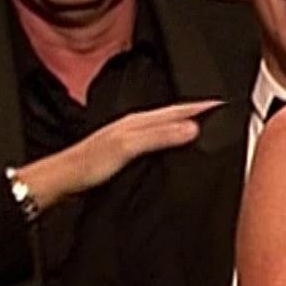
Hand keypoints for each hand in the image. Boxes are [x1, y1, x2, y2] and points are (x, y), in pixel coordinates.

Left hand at [18, 99, 223, 210]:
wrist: (62, 179)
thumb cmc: (87, 165)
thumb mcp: (127, 147)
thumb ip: (159, 136)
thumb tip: (193, 128)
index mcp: (138, 120)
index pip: (179, 109)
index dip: (202, 107)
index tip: (223, 105)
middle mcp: (134, 125)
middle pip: (174, 115)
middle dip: (198, 113)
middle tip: (220, 115)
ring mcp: (129, 138)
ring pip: (166, 128)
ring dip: (185, 127)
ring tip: (204, 130)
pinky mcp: (125, 153)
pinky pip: (157, 142)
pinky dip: (172, 142)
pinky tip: (174, 150)